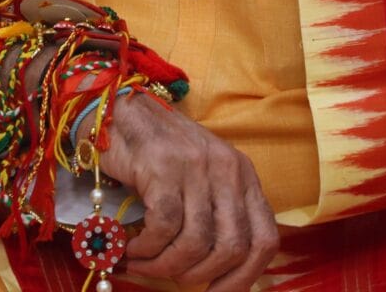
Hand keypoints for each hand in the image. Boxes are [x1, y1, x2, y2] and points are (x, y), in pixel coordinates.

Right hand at [99, 92, 278, 291]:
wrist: (121, 110)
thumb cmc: (160, 150)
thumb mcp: (203, 175)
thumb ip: (218, 212)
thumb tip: (220, 273)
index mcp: (242, 173)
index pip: (265, 238)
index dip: (245, 277)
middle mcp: (226, 168)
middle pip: (232, 247)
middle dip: (200, 275)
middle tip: (174, 280)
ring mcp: (196, 167)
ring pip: (194, 242)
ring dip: (165, 266)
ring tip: (143, 264)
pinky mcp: (164, 168)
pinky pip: (163, 227)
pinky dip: (146, 248)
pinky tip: (132, 247)